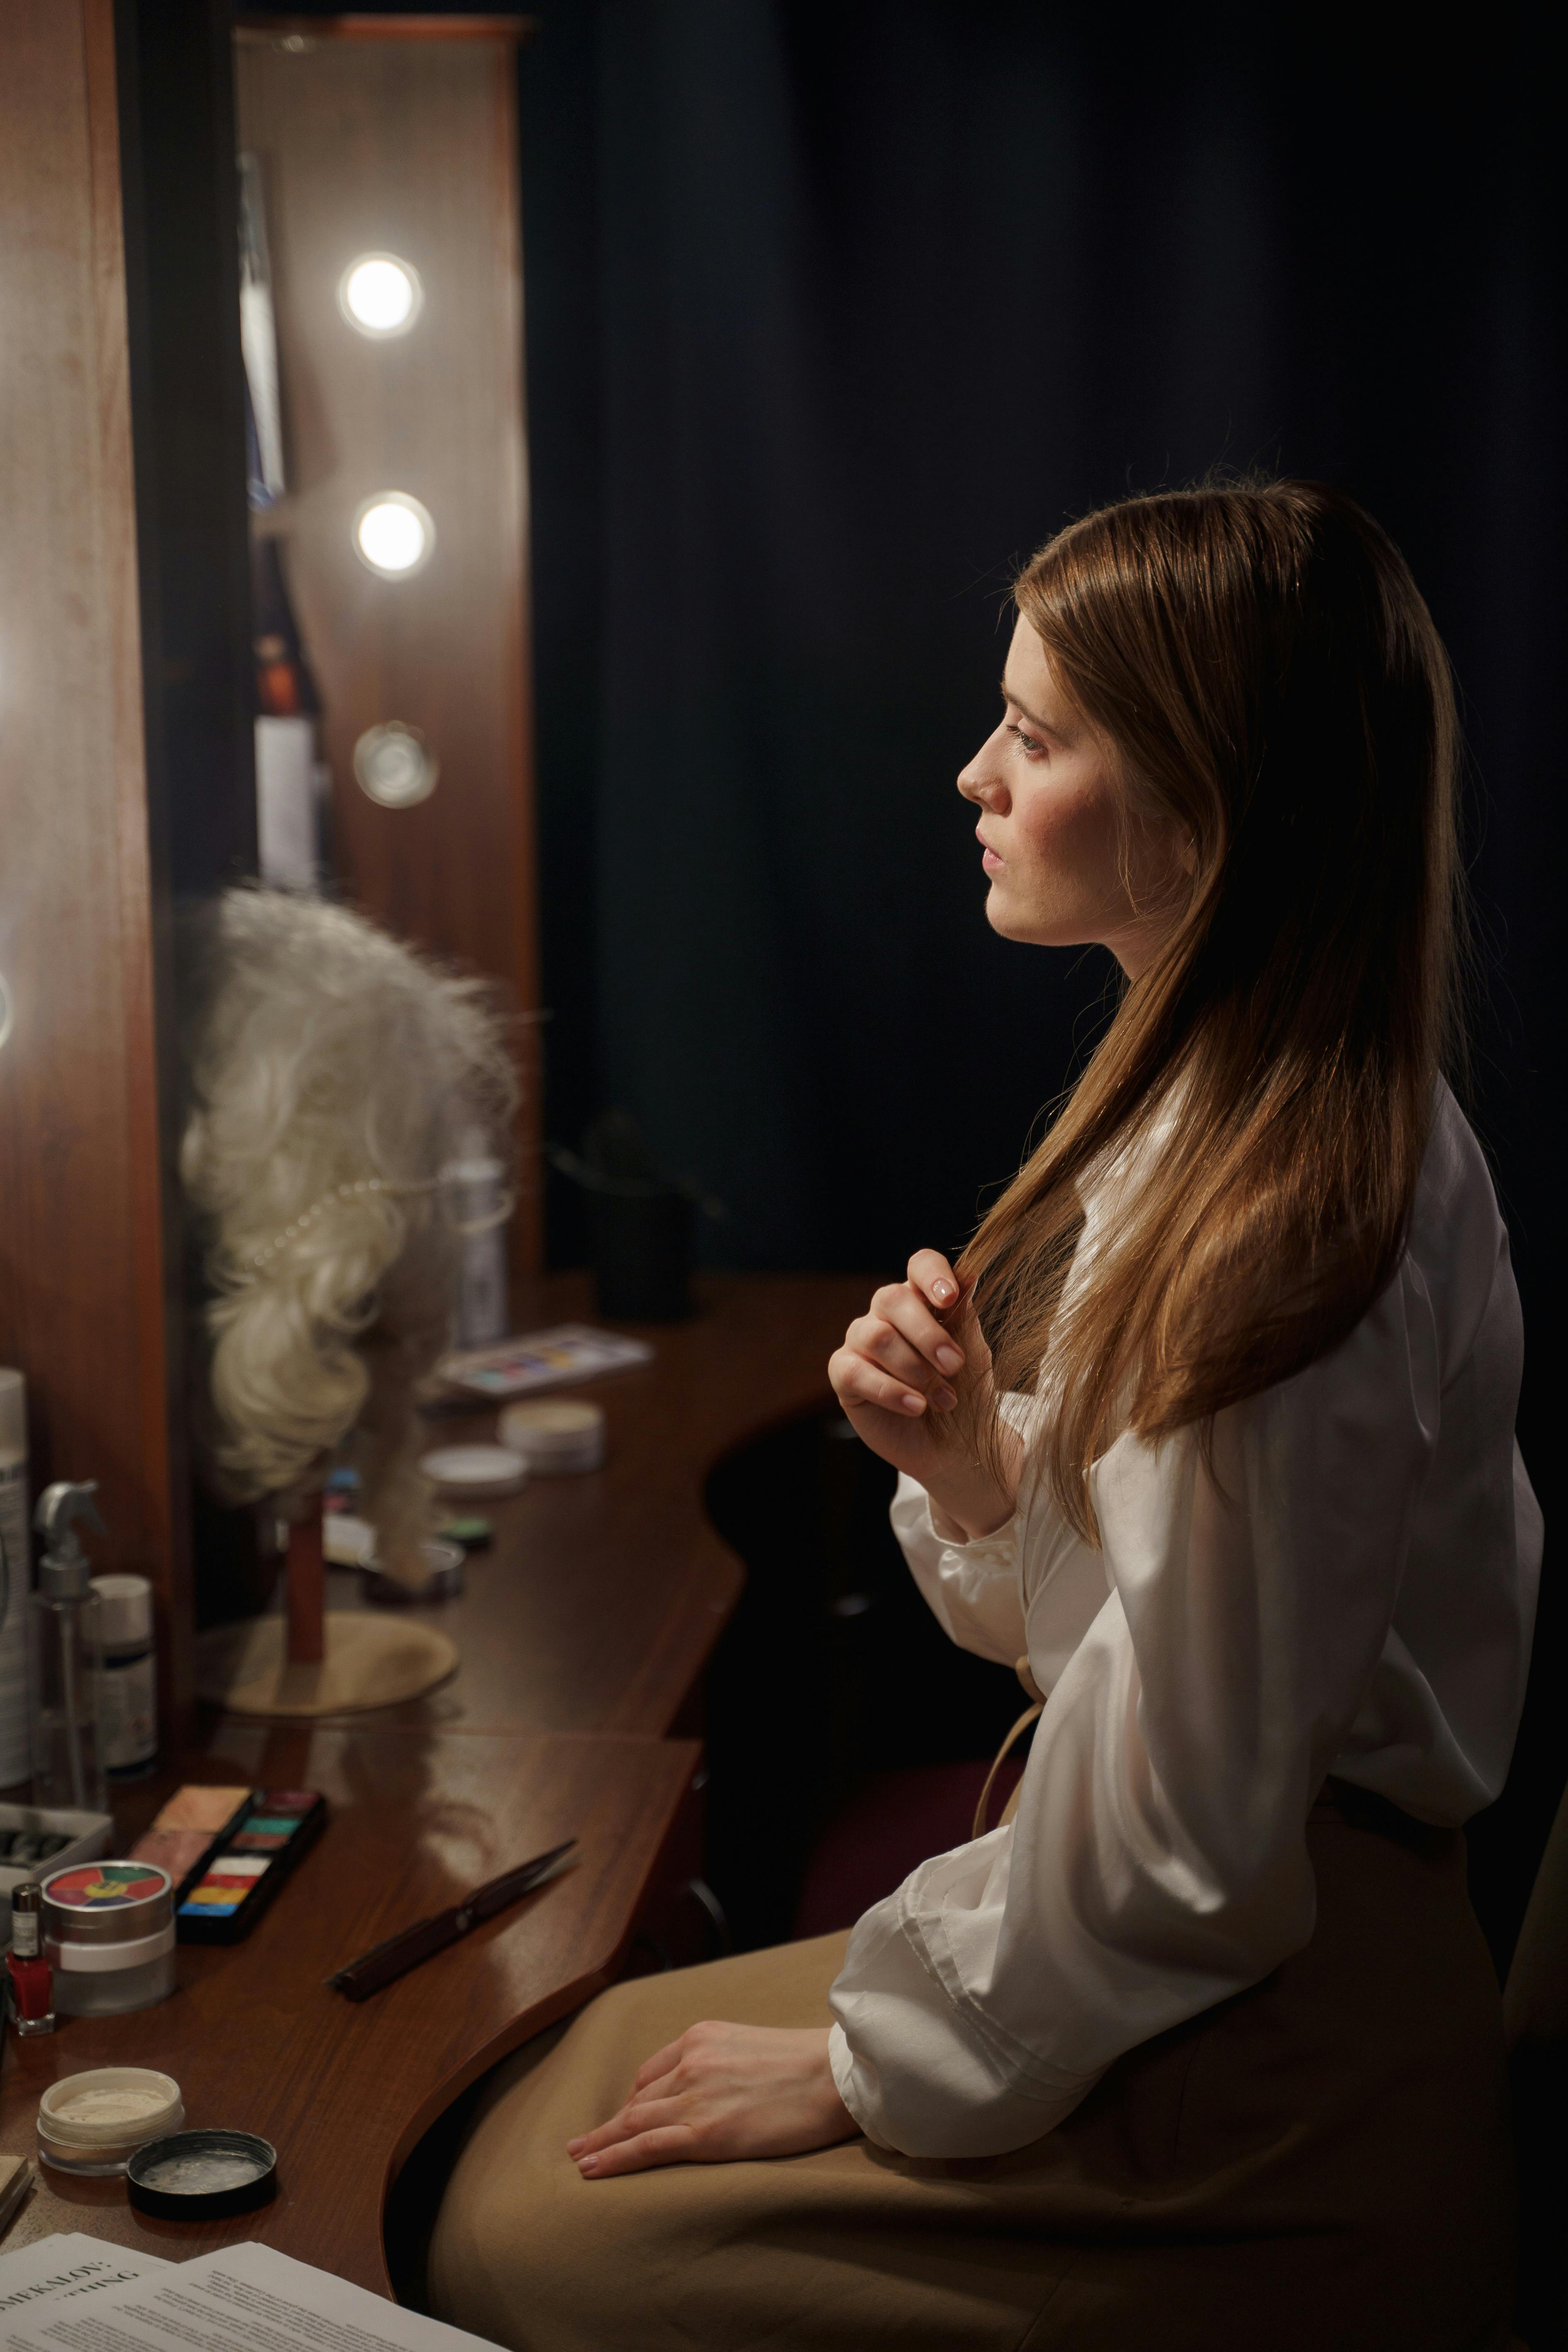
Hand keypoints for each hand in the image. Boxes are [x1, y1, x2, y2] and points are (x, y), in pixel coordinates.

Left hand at [566, 2023, 856, 2177]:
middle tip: (582, 2143)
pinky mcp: (705, 2133)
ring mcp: (695, 2097)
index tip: (622, 2117)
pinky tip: (593, 2169)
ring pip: (633, 2123)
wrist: (835, 2074)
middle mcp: (690, 2062)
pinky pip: (646, 2147)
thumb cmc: (807, 2064)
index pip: (653, 2072)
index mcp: (702, 2037)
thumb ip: (721, 2062)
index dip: (634, 2100)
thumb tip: (712, 2090)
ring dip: (601, 2143)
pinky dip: (613, 2158)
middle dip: (609, 2124)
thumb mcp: (752, 2046)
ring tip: (580, 2158)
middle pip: (638, 2100)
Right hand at [829, 1251, 1016, 1537]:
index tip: (950, 1299)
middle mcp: (886, 1314)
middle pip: (892, 1298)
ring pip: (875, 1336)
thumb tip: (970, 1275)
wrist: (956, 1446)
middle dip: (927, 1334)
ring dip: (914, 1369)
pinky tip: (915, 1407)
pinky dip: (891, 1391)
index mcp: (922, 1299)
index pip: (919, 1265)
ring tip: (943, 1399)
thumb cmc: (964, 1393)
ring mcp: (860, 1343)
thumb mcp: (973, 1353)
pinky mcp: (845, 1376)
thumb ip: (965, 1317)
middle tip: (955, 1366)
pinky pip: (856, 1373)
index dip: (931, 1275)